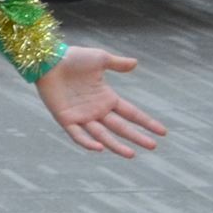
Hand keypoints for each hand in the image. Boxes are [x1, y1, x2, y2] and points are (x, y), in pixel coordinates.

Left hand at [35, 46, 165, 158]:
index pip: (131, 113)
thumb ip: (118, 64)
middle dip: (137, 136)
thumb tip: (136, 63)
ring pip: (102, 135)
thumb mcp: (101, 59)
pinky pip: (77, 134)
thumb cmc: (73, 58)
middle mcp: (96, 110)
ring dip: (116, 145)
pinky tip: (100, 148)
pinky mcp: (65, 118)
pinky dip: (87, 142)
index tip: (162, 132)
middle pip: (121, 127)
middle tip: (153, 146)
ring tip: (132, 154)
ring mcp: (81, 115)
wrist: (49, 59)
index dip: (146, 122)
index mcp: (107, 98)